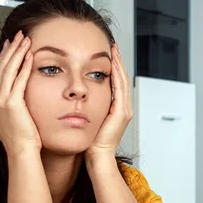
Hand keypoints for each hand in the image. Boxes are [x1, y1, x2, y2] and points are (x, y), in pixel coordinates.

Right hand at [0, 30, 40, 156]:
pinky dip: (24, 66)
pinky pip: (19, 79)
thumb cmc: (15, 136)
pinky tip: (29, 56)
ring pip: (9, 70)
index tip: (10, 44)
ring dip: (18, 53)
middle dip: (11, 49)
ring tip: (26, 40)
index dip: (3, 56)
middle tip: (19, 35)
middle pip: (1, 67)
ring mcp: (0, 100)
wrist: (20, 150)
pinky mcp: (12, 103)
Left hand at [86, 44, 132, 159]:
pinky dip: (116, 75)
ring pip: (122, 80)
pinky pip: (119, 88)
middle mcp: (124, 108)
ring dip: (118, 64)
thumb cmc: (91, 142)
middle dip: (118, 62)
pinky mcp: (121, 112)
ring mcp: (124, 109)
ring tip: (114, 51)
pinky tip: (112, 64)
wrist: (97, 156)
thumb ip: (88, 108)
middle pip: (122, 79)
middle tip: (113, 46)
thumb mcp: (90, 120)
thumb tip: (79, 98)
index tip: (108, 55)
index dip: (114, 68)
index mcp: (117, 109)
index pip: (117, 83)